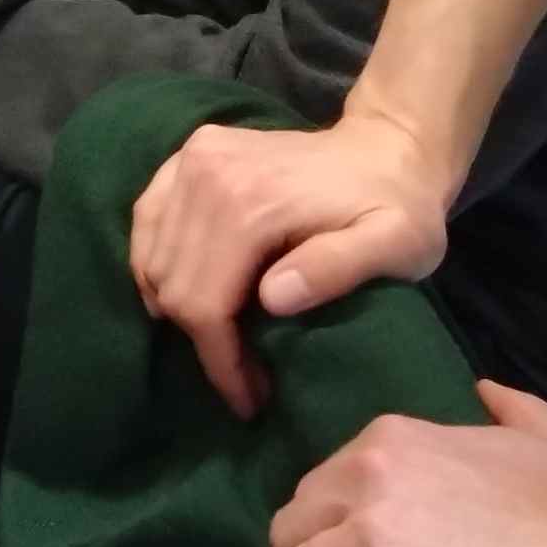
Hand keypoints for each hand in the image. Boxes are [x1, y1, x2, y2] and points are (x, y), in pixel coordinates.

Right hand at [128, 111, 449, 416]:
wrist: (387, 146)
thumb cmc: (399, 207)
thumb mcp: (396, 244)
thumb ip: (337, 268)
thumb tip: (272, 298)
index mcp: (252, 201)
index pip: (206, 303)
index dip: (221, 362)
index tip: (250, 400)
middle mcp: (208, 173)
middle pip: (174, 285)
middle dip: (203, 343)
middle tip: (245, 378)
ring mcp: (193, 158)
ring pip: (152, 257)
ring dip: (177, 308)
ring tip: (222, 338)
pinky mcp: (189, 154)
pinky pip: (147, 219)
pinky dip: (154, 262)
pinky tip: (184, 290)